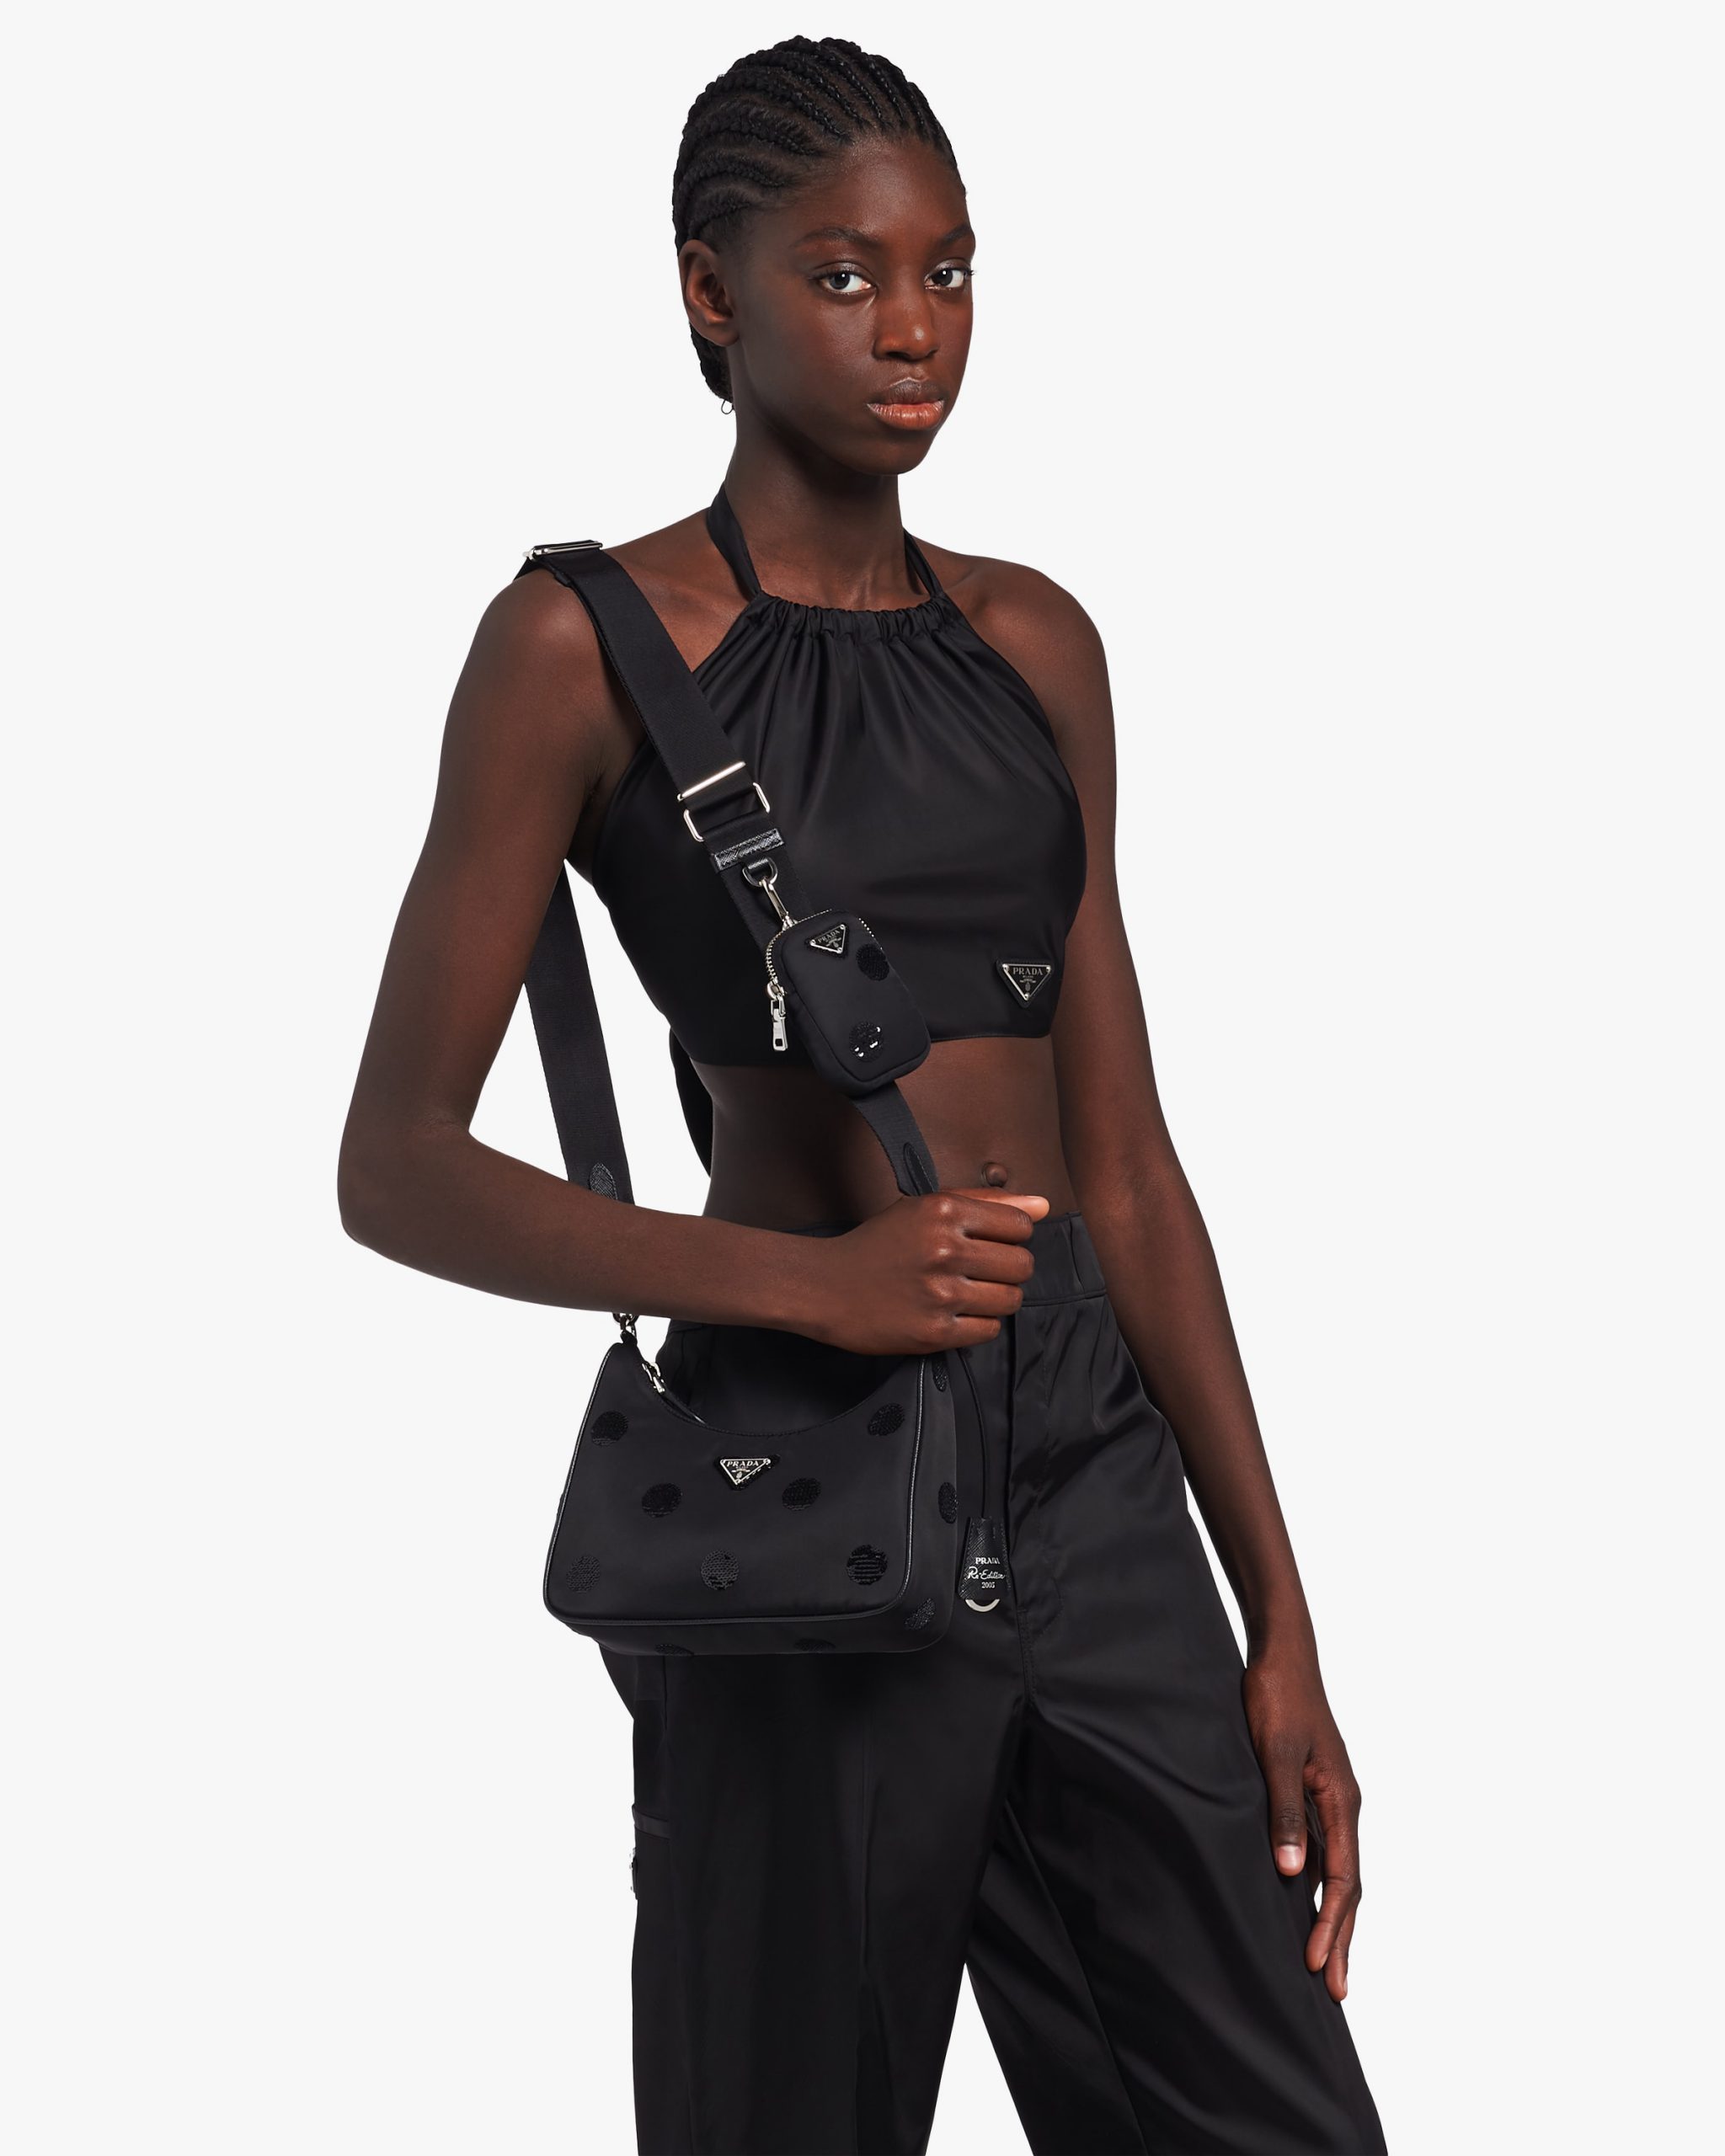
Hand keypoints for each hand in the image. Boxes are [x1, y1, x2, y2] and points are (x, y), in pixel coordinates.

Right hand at [800, 1188, 1049, 1355]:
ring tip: (969, 1292)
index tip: (991, 1242)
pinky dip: (979, 1324)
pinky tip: (955, 1313)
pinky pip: (988, 1330)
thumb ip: (986, 1202)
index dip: (1012, 1236)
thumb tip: (1043, 1205)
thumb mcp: (925, 1208)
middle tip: (981, 1270)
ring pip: (1010, 1299)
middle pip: (1021, 1264)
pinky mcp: (934, 1332)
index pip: (1020, 1225)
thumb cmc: (878, 1244)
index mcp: (944, 1211)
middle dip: (1008, 1269)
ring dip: (996, 1298)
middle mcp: (945, 1250)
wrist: (826, 1286)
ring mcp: (940, 1293)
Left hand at [1242, 1651, 1362, 2001]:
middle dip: (1342, 1938)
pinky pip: (1323, 1852)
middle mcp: (1344, 1807)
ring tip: (1327, 1965)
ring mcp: (1331, 1802)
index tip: (1319, 1965)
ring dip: (1333, 1918)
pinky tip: (1304, 1904)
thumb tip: (1293, 1872)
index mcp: (1343, 1801)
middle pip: (1348, 1885)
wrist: (1283, 1656)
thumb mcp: (1275, 1753)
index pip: (1344, 1878)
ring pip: (1338, 1872)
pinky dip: (1318, 1887)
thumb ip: (1285, 1811)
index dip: (1332, 1924)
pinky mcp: (1314, 1794)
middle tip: (1336, 1992)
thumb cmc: (1277, 1699)